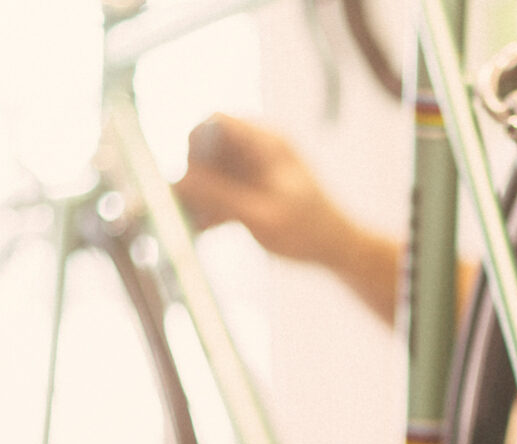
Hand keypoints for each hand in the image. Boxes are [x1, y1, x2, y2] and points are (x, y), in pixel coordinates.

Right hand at [175, 112, 400, 322]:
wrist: (337, 248)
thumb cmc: (308, 231)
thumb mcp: (262, 216)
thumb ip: (221, 197)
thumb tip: (179, 181)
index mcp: (265, 143)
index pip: (215, 122)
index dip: (194, 146)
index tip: (189, 178)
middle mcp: (256, 149)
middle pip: (206, 148)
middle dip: (194, 177)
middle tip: (194, 207)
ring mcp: (251, 168)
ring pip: (207, 172)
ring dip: (199, 197)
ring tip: (201, 223)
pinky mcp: (248, 188)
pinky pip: (217, 190)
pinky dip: (209, 207)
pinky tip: (208, 229)